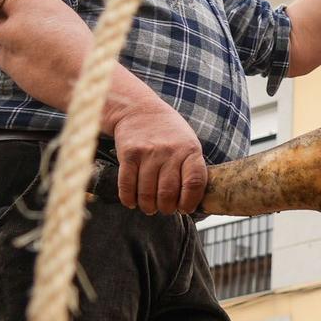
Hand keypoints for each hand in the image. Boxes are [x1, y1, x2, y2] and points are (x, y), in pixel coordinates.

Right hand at [111, 99, 206, 214]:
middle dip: (167, 208)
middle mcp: (170, 152)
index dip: (190, 202)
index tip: (185, 209)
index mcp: (190, 150)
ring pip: (147, 193)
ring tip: (150, 207)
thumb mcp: (189, 144)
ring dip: (148, 207)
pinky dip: (129, 199)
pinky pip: (127, 185)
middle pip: (168, 193)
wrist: (139, 110)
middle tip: (165, 209)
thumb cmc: (169, 133)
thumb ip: (192, 169)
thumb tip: (193, 202)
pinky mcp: (128, 155)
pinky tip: (133, 202)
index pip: (194, 183)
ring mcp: (148, 153)